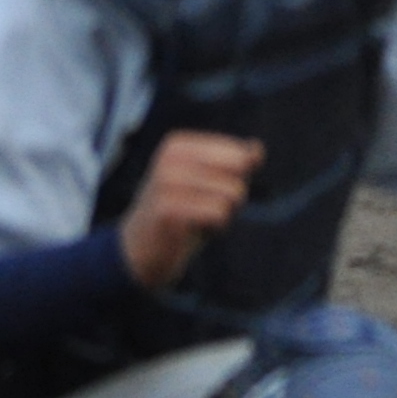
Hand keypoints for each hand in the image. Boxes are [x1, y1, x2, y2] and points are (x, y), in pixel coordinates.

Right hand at [119, 131, 260, 290]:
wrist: (139, 253)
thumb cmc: (181, 214)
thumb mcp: (210, 183)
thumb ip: (237, 162)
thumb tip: (257, 150)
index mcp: (178, 145)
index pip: (242, 154)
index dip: (236, 180)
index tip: (205, 192)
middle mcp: (169, 158)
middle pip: (240, 171)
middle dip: (232, 196)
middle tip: (203, 208)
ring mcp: (165, 182)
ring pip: (233, 193)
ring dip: (224, 214)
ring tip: (195, 220)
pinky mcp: (166, 209)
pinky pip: (220, 213)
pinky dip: (216, 227)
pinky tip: (192, 231)